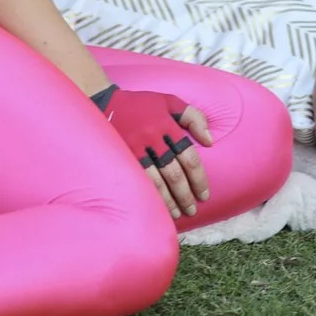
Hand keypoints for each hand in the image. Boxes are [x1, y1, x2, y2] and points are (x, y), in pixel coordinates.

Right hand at [104, 86, 213, 217]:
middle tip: (192, 209)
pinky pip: (138, 180)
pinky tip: (157, 206)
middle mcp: (152, 137)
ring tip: (177, 213)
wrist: (106, 103)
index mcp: (167, 124)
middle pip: (174, 172)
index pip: (189, 156)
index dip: (198, 178)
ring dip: (168, 200)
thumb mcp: (170, 102)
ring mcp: (135, 148)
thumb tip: (210, 141)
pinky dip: (149, 195)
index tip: (204, 194)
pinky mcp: (121, 156)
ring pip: (155, 180)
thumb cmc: (142, 105)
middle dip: (185, 194)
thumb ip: (193, 117)